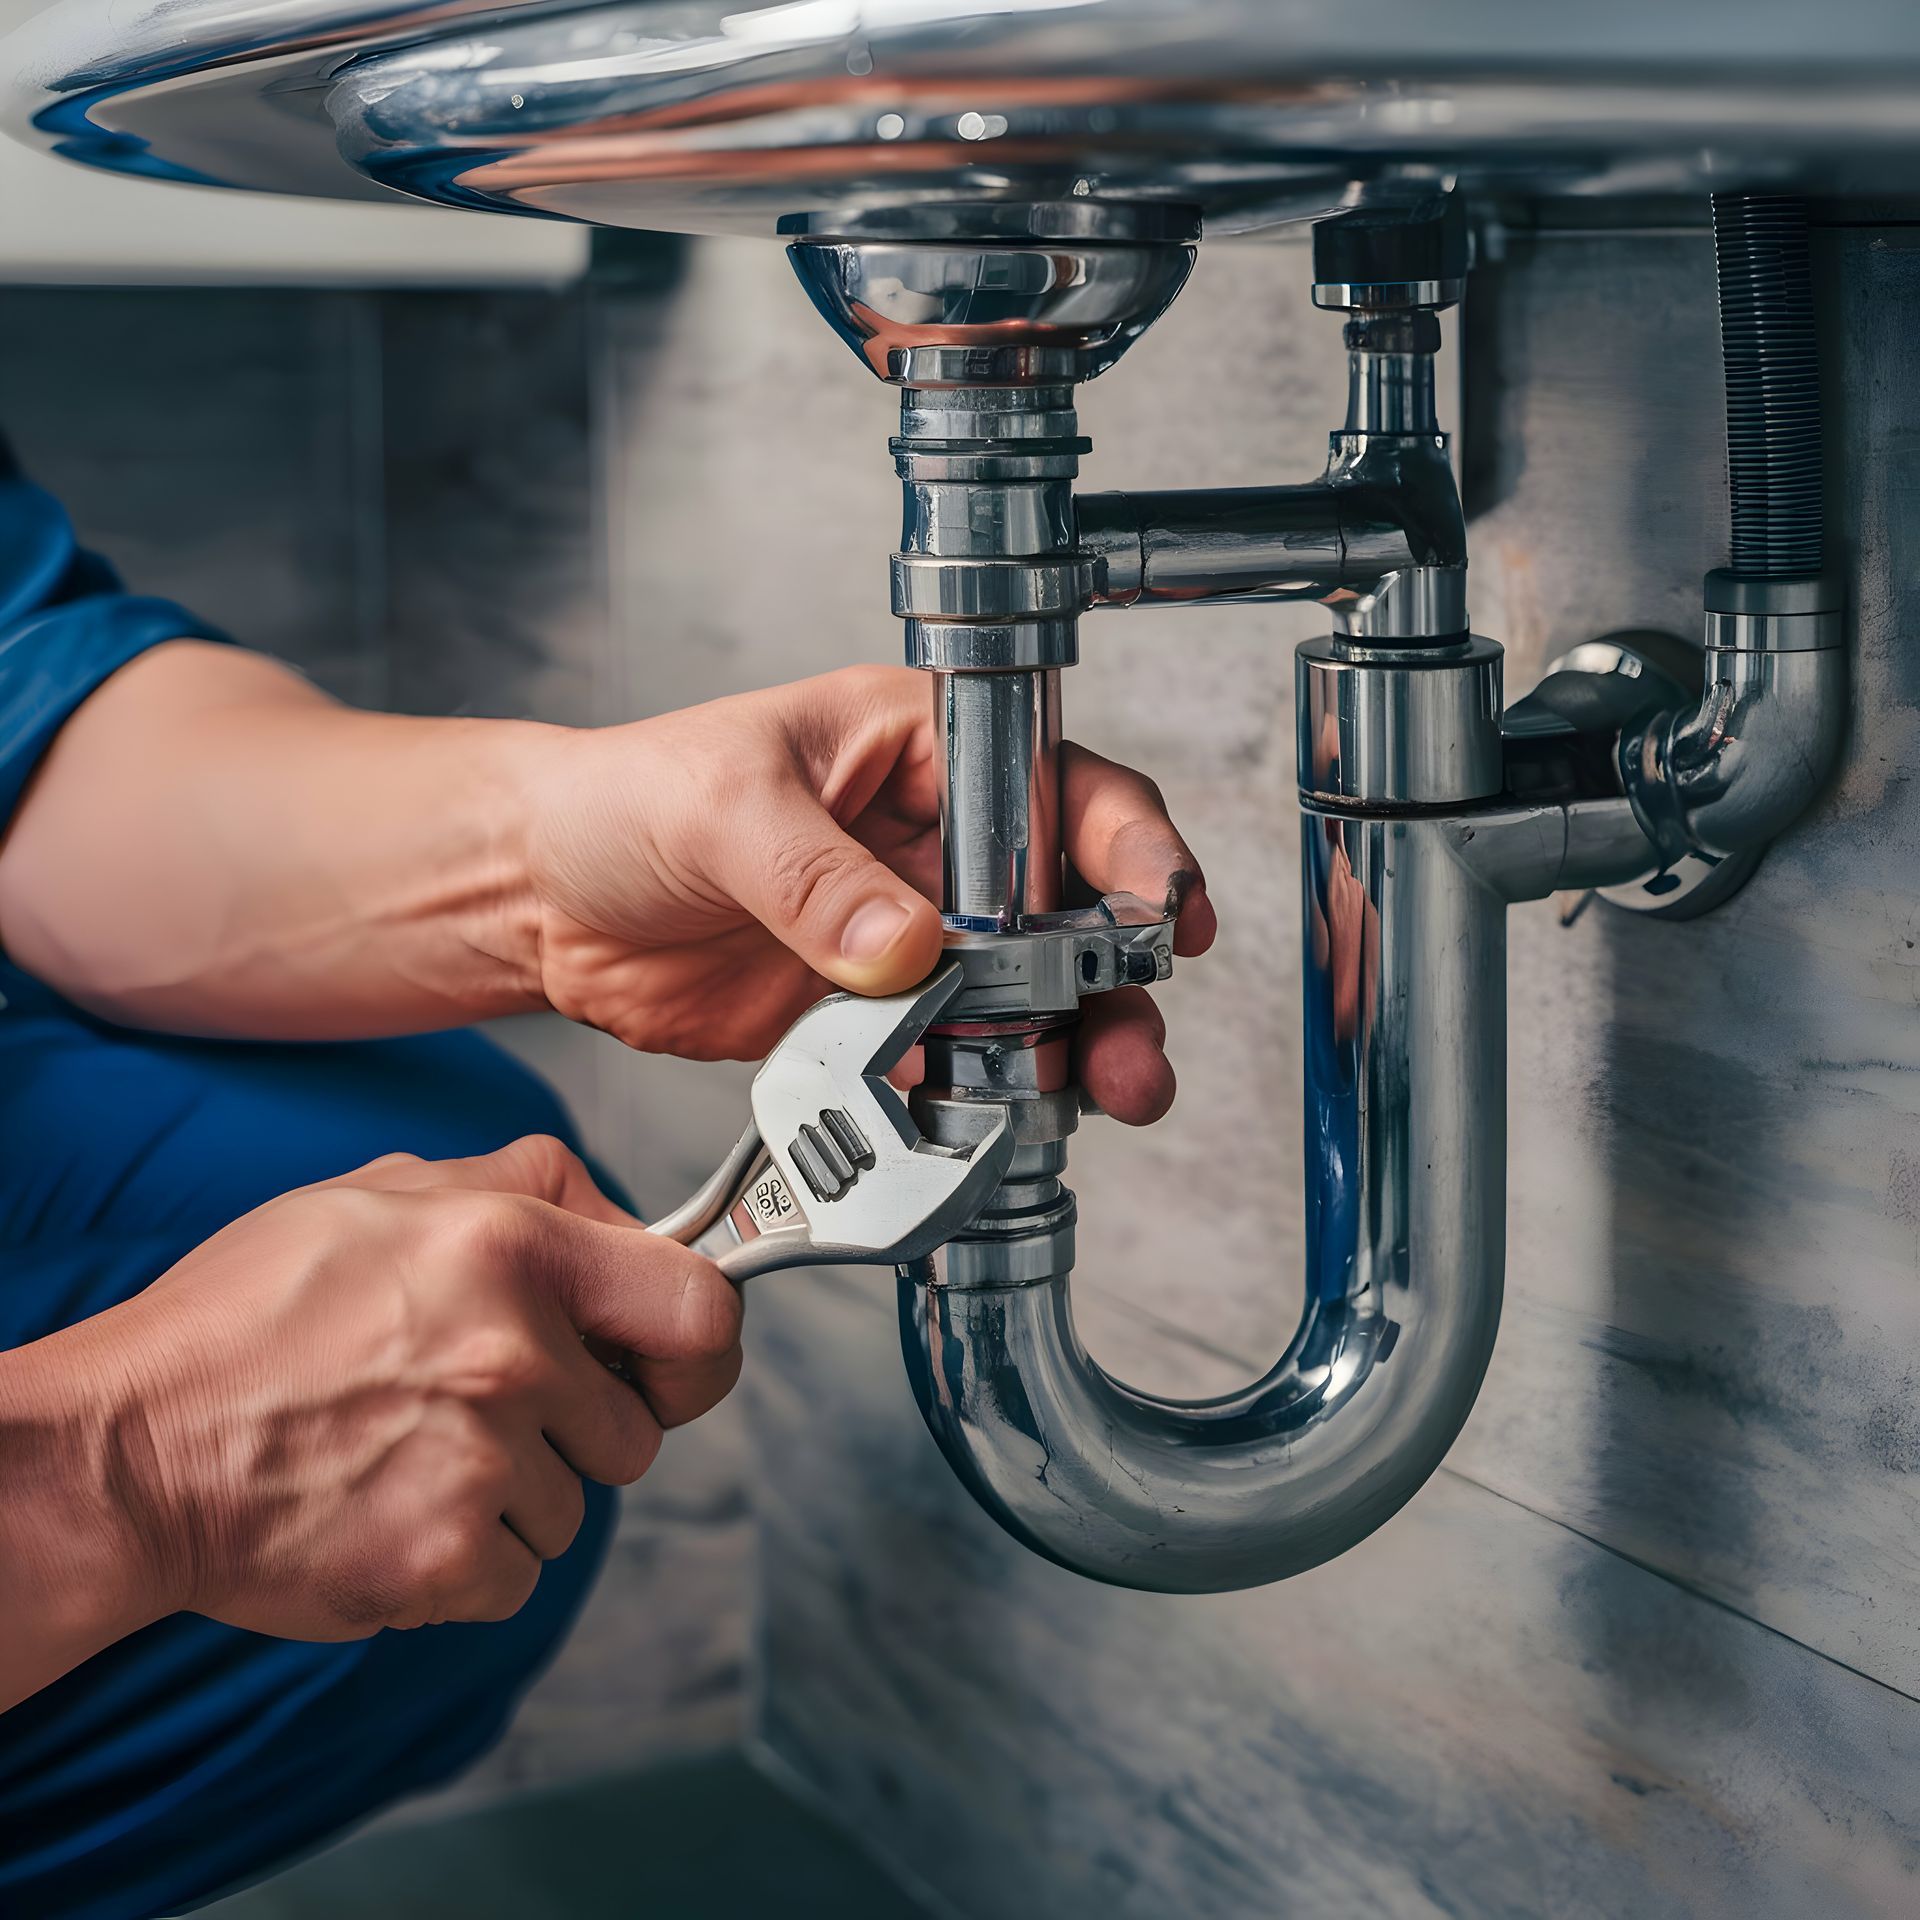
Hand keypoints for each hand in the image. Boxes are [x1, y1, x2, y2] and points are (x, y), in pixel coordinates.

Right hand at [28, 1136, 739, 1644]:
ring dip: (513, 1493)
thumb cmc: (248, 1316)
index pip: (699, 1305)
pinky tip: (392, 1508)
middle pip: (636, 1430)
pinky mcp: (446, 1561)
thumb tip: (619, 1218)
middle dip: (576, 1427)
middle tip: (477, 1407)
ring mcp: (485, 1464)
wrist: (127, 1450)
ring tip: (407, 1450)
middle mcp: (514, 1354)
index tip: (676, 1363)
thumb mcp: (381, 1191)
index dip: (700, 1345)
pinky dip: (469, 1560)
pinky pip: (520, 1574)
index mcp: (511, 1247)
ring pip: (575, 1507)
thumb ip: (519, 1187)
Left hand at [528, 666, 1216, 1122]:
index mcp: (918, 748)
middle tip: (1131, 1041)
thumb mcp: (718, 804)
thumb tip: (907, 944)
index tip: (1160, 908)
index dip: (1129, 848)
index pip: (1057, 785)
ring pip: (1026, 996)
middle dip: (1117, 978)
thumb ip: (812, 875)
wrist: (541, 900)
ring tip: (1094, 1091)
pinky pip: (949, 1057)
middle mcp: (933, 844)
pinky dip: (979, 1091)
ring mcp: (908, 936)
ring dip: (1068, 1046)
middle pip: (1067, 909)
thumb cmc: (622, 798)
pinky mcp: (871, 1015)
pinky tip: (993, 1114)